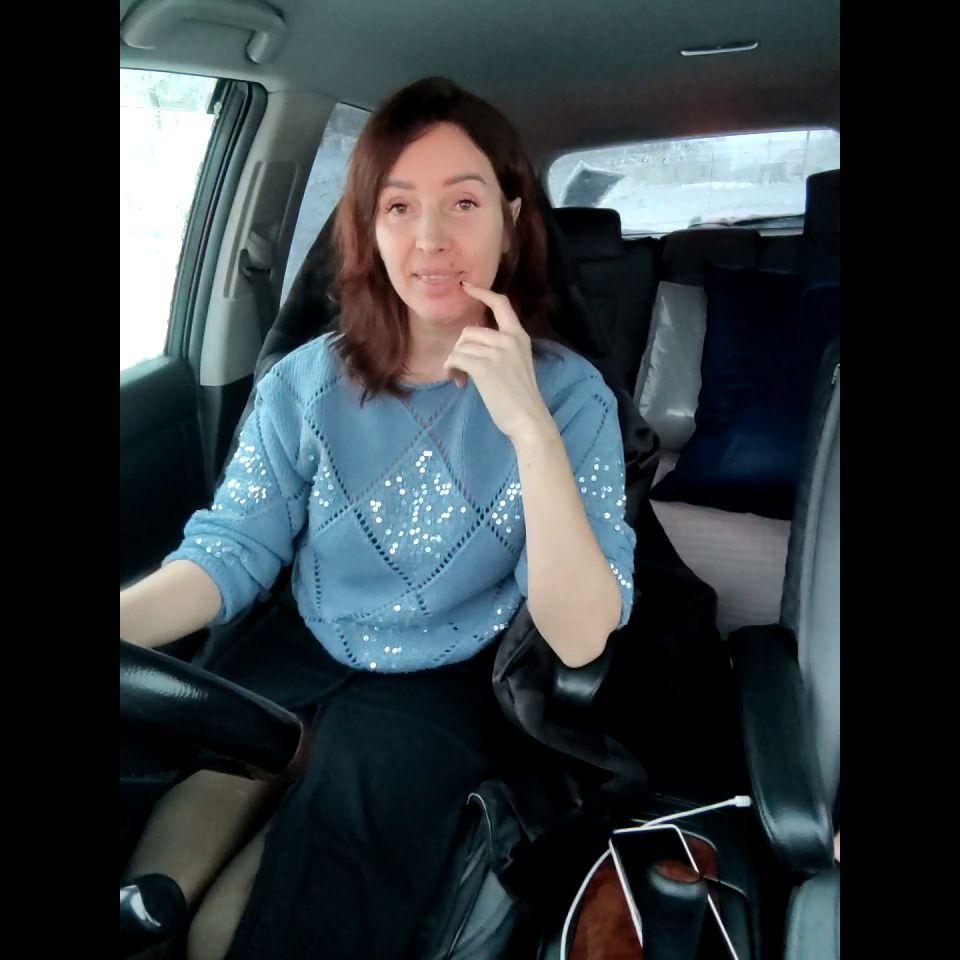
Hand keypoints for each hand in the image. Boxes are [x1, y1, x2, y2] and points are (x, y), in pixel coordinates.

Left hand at [443, 281, 552, 442]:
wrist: (528, 418)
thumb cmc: (521, 397)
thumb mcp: (517, 363)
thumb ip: (501, 348)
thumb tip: (471, 342)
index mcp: (519, 336)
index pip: (501, 304)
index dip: (482, 293)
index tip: (466, 287)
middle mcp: (509, 340)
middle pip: (469, 332)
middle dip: (460, 349)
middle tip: (461, 370)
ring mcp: (497, 352)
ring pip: (460, 347)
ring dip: (454, 363)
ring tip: (461, 378)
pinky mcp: (484, 367)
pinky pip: (456, 359)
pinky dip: (452, 370)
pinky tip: (459, 383)